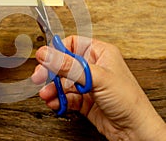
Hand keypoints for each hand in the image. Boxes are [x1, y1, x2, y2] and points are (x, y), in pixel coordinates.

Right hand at [32, 35, 165, 140]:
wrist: (134, 131)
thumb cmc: (128, 100)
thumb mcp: (96, 77)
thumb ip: (69, 66)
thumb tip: (47, 54)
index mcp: (99, 53)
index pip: (72, 44)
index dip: (57, 50)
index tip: (44, 58)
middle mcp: (92, 67)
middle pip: (64, 64)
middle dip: (51, 72)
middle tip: (40, 78)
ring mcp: (87, 84)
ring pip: (63, 82)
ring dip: (53, 89)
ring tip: (46, 95)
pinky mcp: (84, 100)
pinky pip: (66, 96)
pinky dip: (59, 100)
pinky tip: (55, 103)